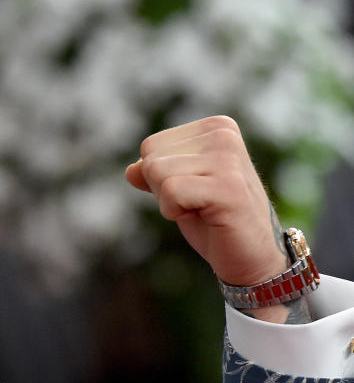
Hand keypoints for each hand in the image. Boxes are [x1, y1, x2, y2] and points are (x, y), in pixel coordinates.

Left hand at [125, 116, 287, 287]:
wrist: (251, 255)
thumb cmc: (213, 220)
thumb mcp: (177, 190)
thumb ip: (154, 173)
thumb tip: (131, 171)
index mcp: (215, 127)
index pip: (150, 146)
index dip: (160, 178)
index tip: (192, 190)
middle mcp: (224, 134)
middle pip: (150, 158)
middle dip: (163, 189)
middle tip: (198, 203)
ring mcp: (228, 157)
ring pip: (157, 173)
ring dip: (170, 203)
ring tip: (203, 209)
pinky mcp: (228, 186)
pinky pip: (170, 191)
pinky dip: (176, 212)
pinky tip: (206, 216)